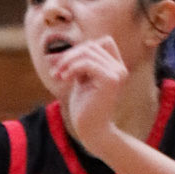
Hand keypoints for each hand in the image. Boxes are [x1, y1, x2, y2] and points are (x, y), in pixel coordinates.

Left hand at [53, 35, 127, 152]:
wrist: (92, 131)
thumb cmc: (85, 108)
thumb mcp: (79, 81)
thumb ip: (75, 65)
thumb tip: (54, 54)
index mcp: (116, 67)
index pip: (103, 42)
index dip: (82, 49)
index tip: (66, 65)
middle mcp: (120, 68)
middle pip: (92, 46)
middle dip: (70, 55)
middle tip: (56, 72)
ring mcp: (117, 73)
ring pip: (88, 52)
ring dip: (68, 62)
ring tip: (58, 75)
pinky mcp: (111, 80)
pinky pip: (87, 63)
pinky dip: (72, 68)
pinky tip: (63, 79)